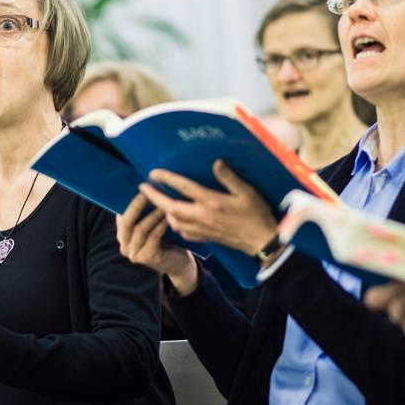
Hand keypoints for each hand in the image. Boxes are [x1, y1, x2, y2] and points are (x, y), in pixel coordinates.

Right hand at [116, 194, 198, 294]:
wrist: (179, 263)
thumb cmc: (165, 239)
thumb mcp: (151, 225)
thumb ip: (144, 213)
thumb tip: (144, 186)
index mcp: (122, 235)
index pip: (120, 216)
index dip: (128, 201)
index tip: (139, 186)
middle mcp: (124, 246)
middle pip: (126, 222)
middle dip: (137, 205)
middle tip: (147, 192)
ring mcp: (134, 254)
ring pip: (141, 229)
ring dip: (153, 214)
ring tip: (163, 202)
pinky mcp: (146, 258)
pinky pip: (153, 237)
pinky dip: (161, 224)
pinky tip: (169, 216)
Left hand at [140, 161, 276, 255]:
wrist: (262, 242)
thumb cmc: (256, 215)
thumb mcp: (247, 191)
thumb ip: (229, 177)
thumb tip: (216, 162)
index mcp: (211, 202)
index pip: (184, 188)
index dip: (167, 179)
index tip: (153, 172)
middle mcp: (202, 216)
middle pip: (171, 207)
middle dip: (154, 197)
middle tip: (143, 188)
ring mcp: (202, 229)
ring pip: (174, 221)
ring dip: (164, 211)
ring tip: (158, 202)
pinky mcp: (205, 238)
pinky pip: (183, 232)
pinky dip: (175, 225)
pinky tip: (176, 219)